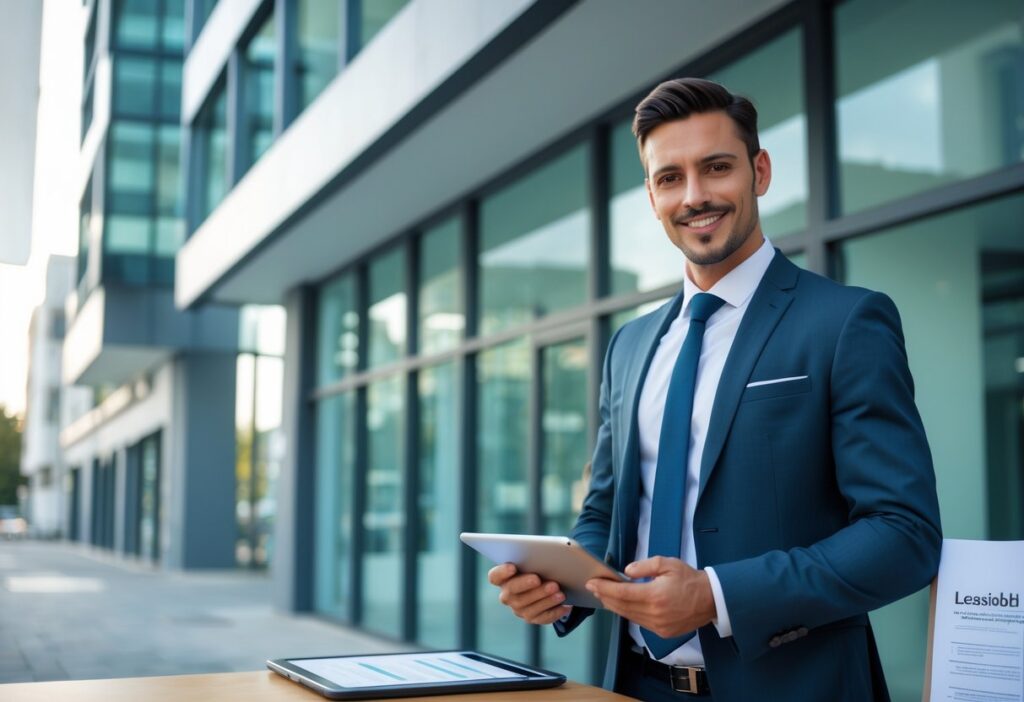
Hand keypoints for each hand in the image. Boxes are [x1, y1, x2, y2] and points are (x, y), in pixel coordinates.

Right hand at [488, 563, 571, 624]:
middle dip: (525, 585)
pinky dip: (555, 612)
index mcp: (503, 578)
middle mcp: (507, 595)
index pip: (495, 576)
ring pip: (528, 607)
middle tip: (538, 579)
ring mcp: (518, 609)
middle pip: (512, 592)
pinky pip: (542, 618)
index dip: (502, 572)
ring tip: (559, 592)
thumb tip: (548, 555)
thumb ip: (534, 557)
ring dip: (544, 599)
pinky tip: (566, 606)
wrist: (546, 583)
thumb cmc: (538, 566)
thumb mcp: (535, 560)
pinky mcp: (532, 618)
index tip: (513, 566)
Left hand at [585, 557, 715, 637]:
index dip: (604, 588)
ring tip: (604, 595)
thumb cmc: (690, 579)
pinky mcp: (663, 632)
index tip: (592, 582)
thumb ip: (644, 566)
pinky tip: (622, 605)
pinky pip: (639, 623)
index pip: (622, 593)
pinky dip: (628, 613)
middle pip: (622, 606)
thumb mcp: (668, 564)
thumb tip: (626, 572)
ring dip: (614, 606)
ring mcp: (658, 626)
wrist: (711, 600)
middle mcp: (655, 614)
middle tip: (594, 587)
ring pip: (629, 616)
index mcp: (655, 595)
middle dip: (605, 596)